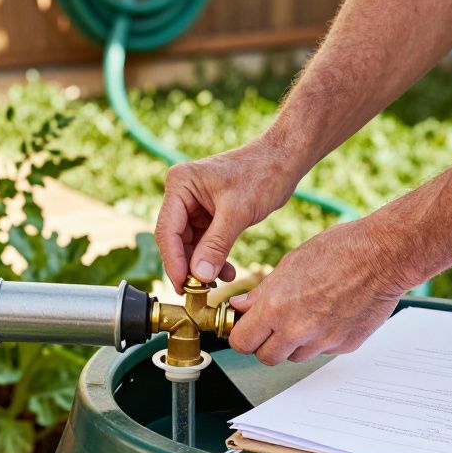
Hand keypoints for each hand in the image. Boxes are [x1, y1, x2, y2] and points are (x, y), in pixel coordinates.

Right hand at [155, 136, 302, 289]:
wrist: (284, 160)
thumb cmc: (263, 174)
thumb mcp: (238, 213)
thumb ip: (216, 245)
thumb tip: (199, 276)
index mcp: (181, 184)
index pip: (167, 230)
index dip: (174, 262)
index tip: (183, 287)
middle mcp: (182, 193)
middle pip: (175, 239)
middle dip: (187, 266)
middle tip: (198, 292)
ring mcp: (194, 203)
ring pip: (190, 244)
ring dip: (202, 265)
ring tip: (217, 283)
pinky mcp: (209, 212)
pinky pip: (205, 241)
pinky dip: (213, 258)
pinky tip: (227, 272)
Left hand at [228, 216, 414, 364]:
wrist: (382, 256)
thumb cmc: (339, 251)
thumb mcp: (290, 264)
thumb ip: (262, 293)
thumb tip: (241, 307)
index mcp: (277, 307)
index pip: (242, 342)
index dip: (243, 335)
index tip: (246, 328)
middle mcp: (297, 330)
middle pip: (266, 357)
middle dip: (266, 344)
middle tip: (273, 326)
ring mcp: (323, 342)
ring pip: (294, 357)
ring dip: (294, 343)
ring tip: (306, 314)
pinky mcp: (344, 346)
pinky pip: (322, 351)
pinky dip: (320, 339)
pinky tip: (330, 314)